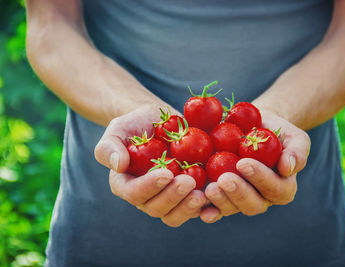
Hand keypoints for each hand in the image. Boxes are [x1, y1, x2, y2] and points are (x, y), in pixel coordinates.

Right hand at [95, 104, 206, 226]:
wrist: (159, 122)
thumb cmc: (135, 124)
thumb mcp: (118, 129)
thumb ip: (109, 146)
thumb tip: (118, 165)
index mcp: (126, 185)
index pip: (134, 193)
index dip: (150, 187)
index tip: (166, 172)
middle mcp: (147, 197)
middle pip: (157, 208)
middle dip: (173, 197)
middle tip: (189, 182)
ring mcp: (169, 198)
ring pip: (177, 214)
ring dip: (190, 207)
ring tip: (204, 192)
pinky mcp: (188, 194)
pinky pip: (197, 208)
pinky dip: (207, 208)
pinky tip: (216, 198)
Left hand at [200, 110, 310, 222]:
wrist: (253, 127)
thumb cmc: (276, 132)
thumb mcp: (294, 136)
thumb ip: (297, 151)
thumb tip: (288, 167)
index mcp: (282, 188)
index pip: (275, 189)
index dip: (260, 178)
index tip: (243, 163)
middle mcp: (261, 199)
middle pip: (252, 204)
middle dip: (238, 193)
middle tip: (223, 179)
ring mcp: (239, 200)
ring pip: (231, 208)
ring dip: (220, 200)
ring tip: (209, 188)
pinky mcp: (221, 196)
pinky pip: (214, 207)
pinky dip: (204, 208)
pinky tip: (197, 204)